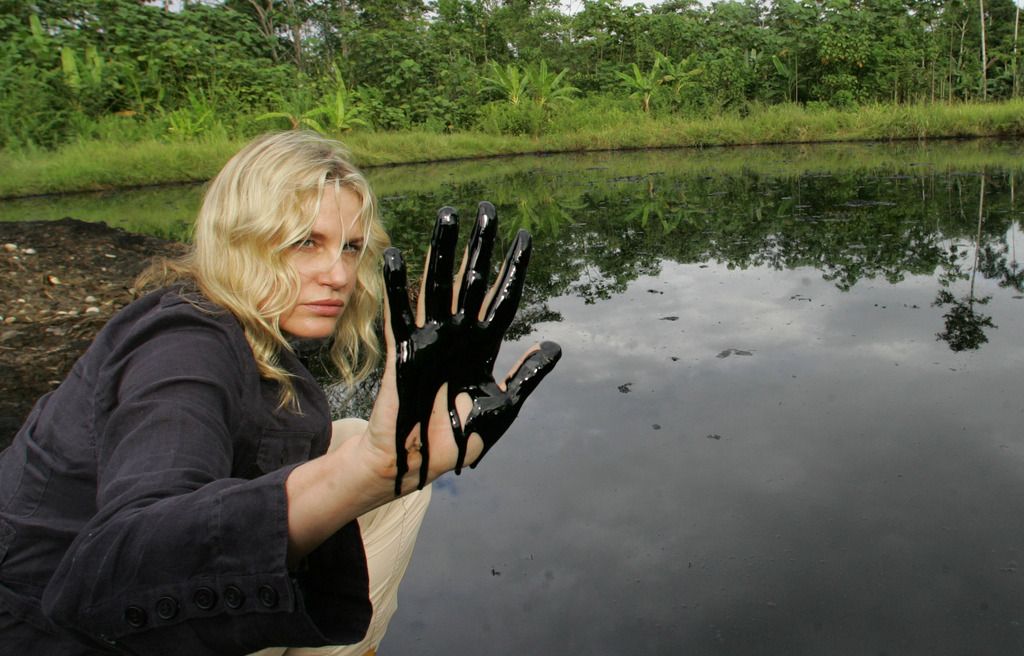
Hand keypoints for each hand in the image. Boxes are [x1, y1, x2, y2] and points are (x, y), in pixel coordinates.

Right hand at [382, 202, 560, 494]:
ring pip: (438, 286)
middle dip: (480, 246)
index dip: (514, 268)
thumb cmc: (458, 443)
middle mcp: (457, 335)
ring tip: (448, 215)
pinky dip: (396, 287)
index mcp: (482, 346)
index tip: (526, 237)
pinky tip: (396, 257)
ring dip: (442, 251)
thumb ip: (524, 377)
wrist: (419, 466)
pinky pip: (399, 315)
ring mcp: (429, 339)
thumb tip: (552, 346)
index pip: (502, 298)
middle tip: (487, 210)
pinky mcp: (403, 352)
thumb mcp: (501, 408)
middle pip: (471, 281)